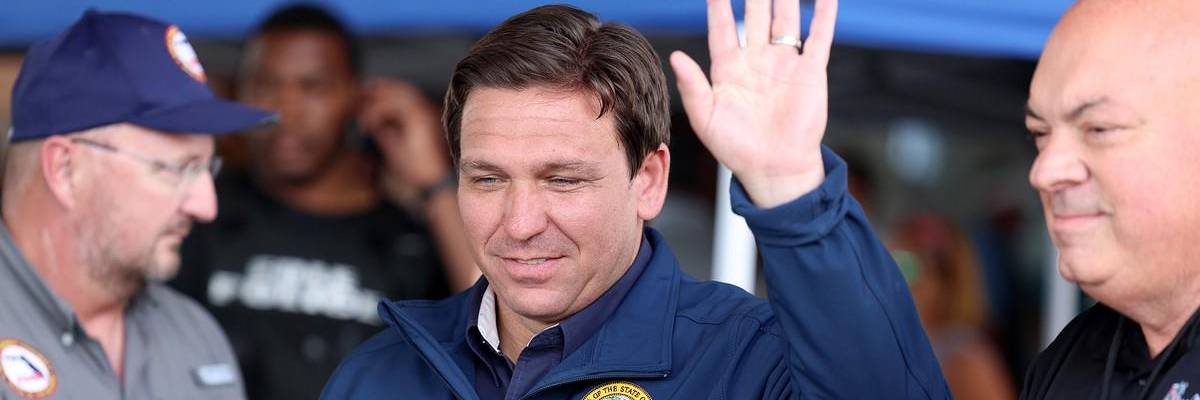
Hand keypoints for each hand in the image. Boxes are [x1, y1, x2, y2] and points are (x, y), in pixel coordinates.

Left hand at [358, 78, 449, 188]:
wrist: (433, 182)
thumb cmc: (418, 169)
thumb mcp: (395, 147)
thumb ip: (386, 132)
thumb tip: (372, 121)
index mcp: (423, 114)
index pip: (402, 93)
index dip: (382, 92)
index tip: (361, 100)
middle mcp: (427, 108)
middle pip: (400, 87)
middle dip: (376, 89)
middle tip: (355, 96)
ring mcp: (426, 111)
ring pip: (397, 93)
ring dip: (375, 100)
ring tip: (358, 110)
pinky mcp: (422, 117)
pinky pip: (394, 105)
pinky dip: (377, 112)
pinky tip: (367, 125)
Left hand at [670, 0, 837, 207]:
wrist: (774, 169)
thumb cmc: (736, 148)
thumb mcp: (705, 118)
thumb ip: (692, 86)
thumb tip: (675, 56)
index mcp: (729, 68)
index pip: (722, 27)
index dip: (718, 5)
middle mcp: (757, 60)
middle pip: (755, 15)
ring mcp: (784, 63)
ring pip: (785, 19)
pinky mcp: (811, 72)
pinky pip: (818, 37)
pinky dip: (823, 15)